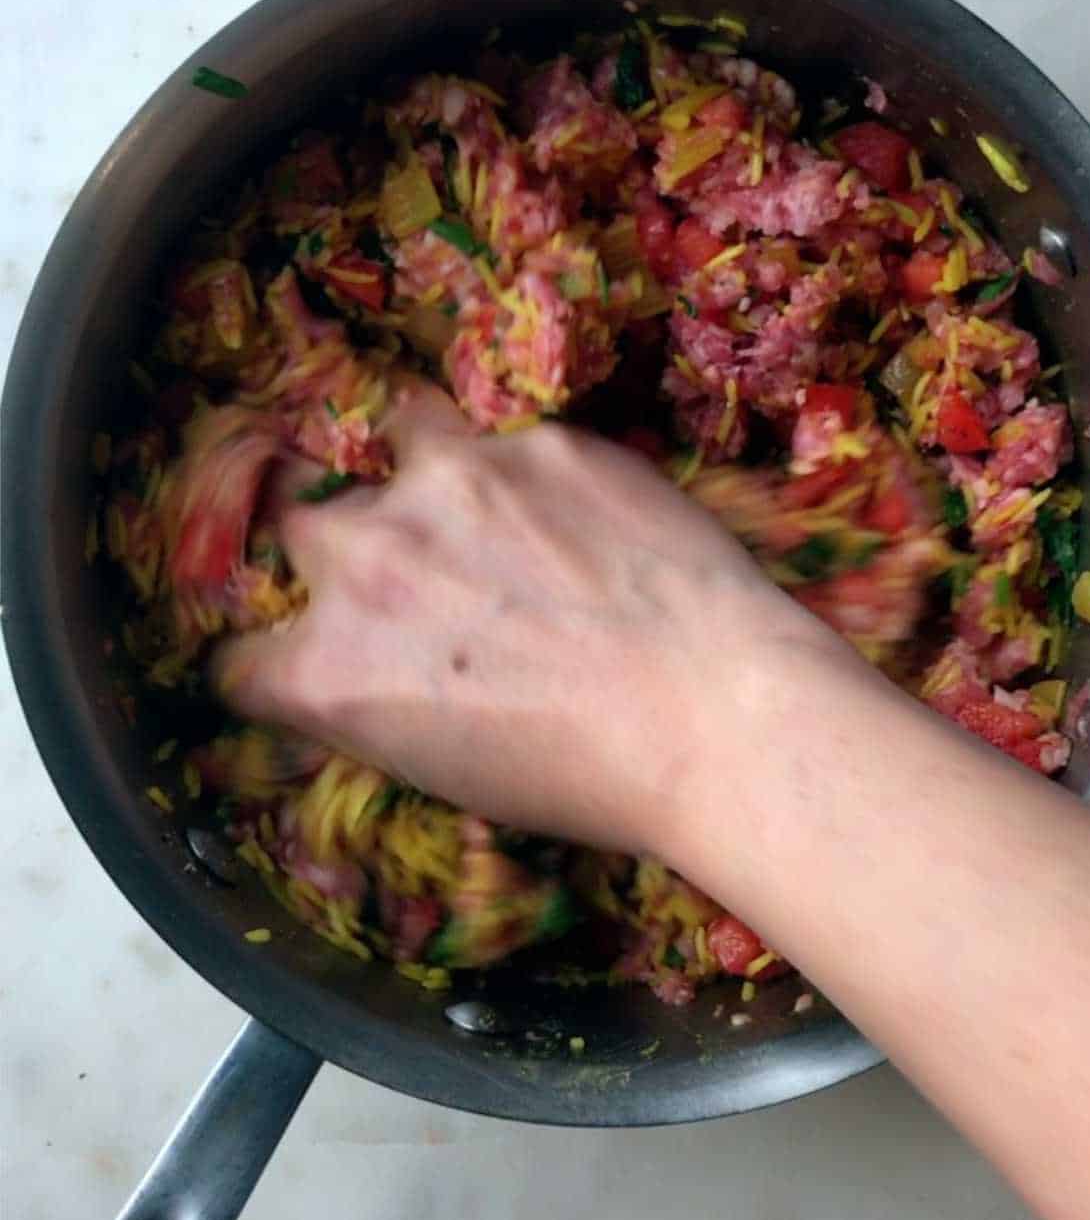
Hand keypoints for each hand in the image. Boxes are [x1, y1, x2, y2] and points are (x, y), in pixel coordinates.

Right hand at [214, 377, 837, 855]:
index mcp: (326, 671)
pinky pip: (505, 438)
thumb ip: (375, 696)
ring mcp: (447, 483)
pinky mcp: (534, 440)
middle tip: (425, 579)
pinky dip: (527, 471)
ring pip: (395, 438)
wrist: (717, 717)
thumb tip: (366, 662)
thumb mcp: (443, 768)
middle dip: (347, 553)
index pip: (242, 659)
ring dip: (421, 470)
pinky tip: (585, 516)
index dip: (280, 664)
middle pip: (303, 529)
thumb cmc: (588, 781)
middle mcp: (362, 560)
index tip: (320, 661)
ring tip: (489, 504)